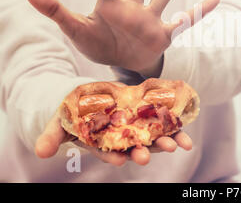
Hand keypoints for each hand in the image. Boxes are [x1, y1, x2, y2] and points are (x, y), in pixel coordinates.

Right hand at [35, 84, 192, 165]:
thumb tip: (40, 152)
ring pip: (152, 135)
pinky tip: (184, 127)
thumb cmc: (73, 113)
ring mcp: (135, 124)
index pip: (107, 152)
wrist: (88, 96)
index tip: (121, 160)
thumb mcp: (60, 122)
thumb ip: (52, 136)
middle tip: (149, 157)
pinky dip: (172, 122)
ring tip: (179, 146)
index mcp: (102, 142)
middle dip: (143, 152)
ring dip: (165, 141)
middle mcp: (121, 137)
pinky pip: (160, 118)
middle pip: (133, 147)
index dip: (113, 157)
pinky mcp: (144, 110)